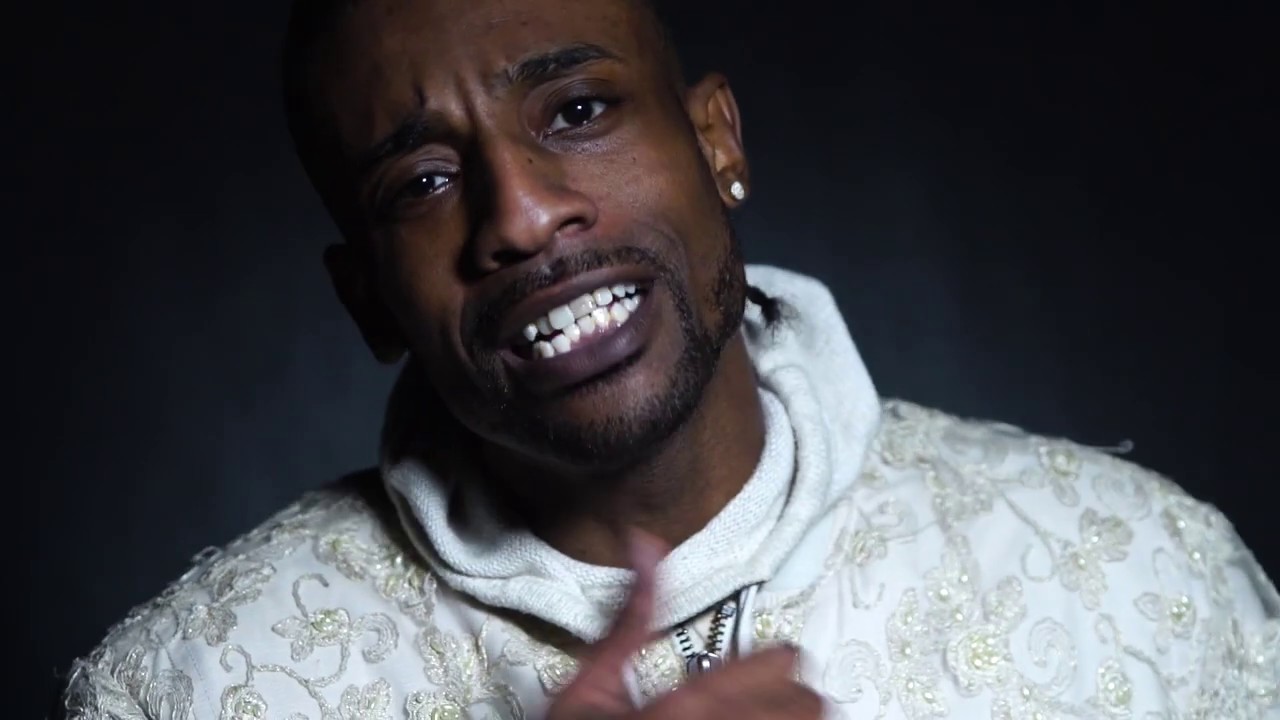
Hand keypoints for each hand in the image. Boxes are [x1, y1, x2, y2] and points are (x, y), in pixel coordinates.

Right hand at [546, 532, 824, 718]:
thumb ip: (630, 615)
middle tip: (765, 696)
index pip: (778, 665)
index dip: (775, 660)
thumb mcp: (591, 682)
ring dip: (792, 717)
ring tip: (765, 714)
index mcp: (685, 709)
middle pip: (809, 704)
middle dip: (790, 695)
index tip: (760, 666)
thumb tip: (644, 544)